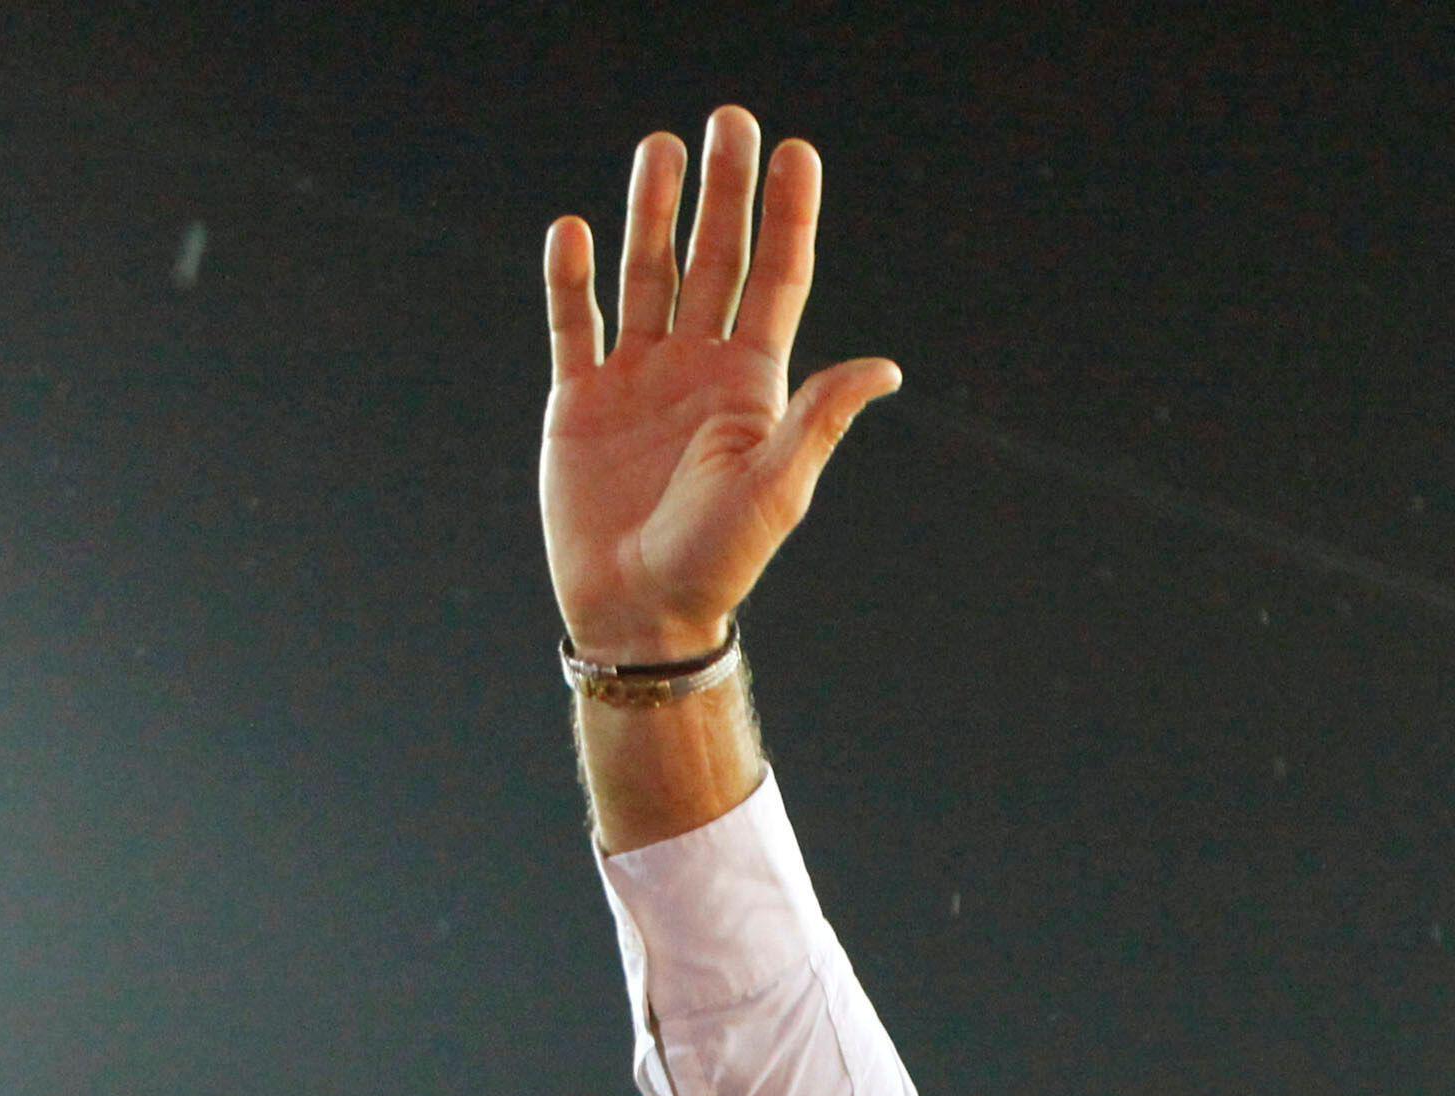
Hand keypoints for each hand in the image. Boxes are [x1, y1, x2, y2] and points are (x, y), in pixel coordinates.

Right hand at [541, 107, 899, 660]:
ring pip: (646, 274)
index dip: (788, 216)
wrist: (639, 614)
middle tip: (730, 122)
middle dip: (723, 192)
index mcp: (751, 384)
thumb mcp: (777, 489)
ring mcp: (637, 379)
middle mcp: (697, 368)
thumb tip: (883, 367)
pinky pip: (574, 324)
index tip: (797, 151)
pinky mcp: (580, 401)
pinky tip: (573, 228)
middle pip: (714, 258)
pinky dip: (570, 278)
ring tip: (659, 148)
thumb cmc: (718, 562)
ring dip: (651, 211)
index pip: (777, 279)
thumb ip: (818, 419)